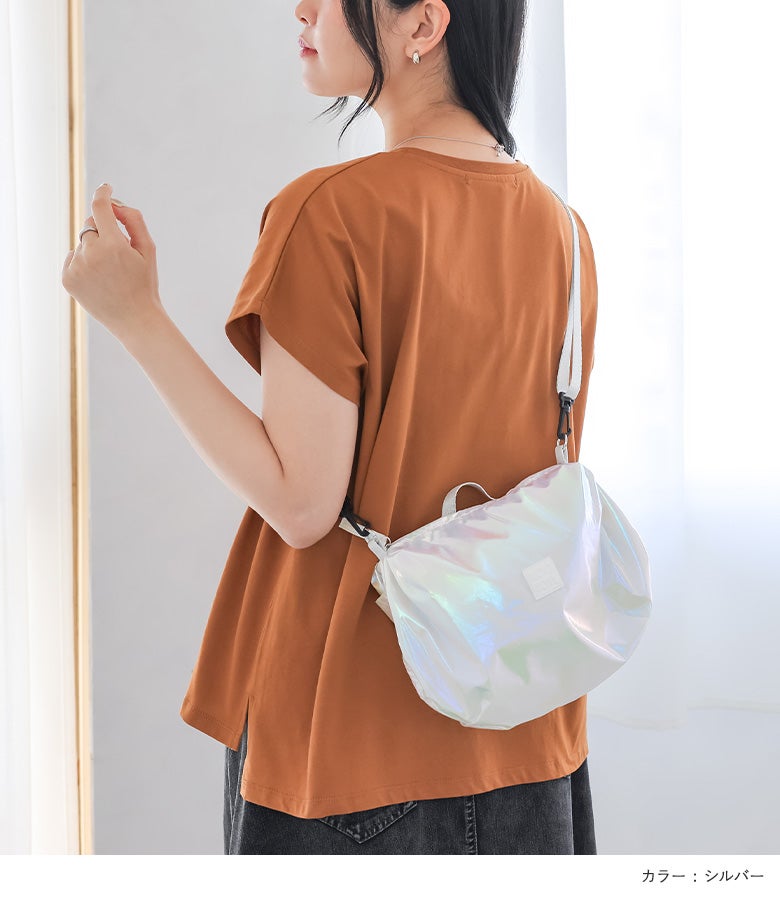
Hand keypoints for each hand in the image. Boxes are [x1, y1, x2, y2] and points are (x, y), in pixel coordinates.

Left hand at [62, 183, 164, 341]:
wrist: (135, 320)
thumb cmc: (144, 283)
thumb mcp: (148, 249)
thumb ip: (133, 220)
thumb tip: (113, 204)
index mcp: (114, 245)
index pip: (101, 207)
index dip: (103, 194)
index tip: (106, 188)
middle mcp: (91, 254)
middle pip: (90, 225)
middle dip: (104, 232)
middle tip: (119, 252)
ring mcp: (76, 267)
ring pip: (82, 243)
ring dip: (94, 249)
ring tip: (110, 273)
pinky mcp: (67, 278)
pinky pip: (73, 258)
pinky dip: (84, 263)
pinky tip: (99, 280)